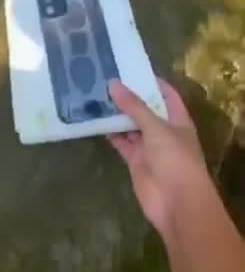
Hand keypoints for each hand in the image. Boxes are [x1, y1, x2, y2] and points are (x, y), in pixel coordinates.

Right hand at [107, 79, 207, 237]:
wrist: (177, 202)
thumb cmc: (175, 159)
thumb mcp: (156, 127)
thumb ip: (134, 107)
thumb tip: (113, 84)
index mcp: (177, 119)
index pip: (166, 94)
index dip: (151, 82)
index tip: (130, 68)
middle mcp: (164, 131)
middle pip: (145, 109)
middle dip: (129, 97)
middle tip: (106, 79)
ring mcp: (149, 147)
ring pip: (131, 126)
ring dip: (117, 114)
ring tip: (96, 95)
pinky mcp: (136, 161)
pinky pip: (122, 142)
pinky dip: (110, 133)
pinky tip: (95, 120)